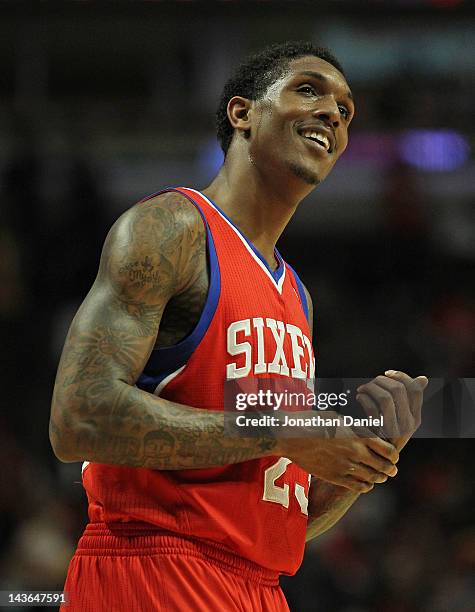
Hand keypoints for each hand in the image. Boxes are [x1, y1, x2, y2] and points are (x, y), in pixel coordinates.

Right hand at [279, 419, 398, 492]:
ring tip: (380, 477)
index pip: (389, 451)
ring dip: (379, 478)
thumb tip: (370, 432)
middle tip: (392, 470)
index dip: (394, 456)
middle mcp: (356, 452)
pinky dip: (366, 486)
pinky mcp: (336, 478)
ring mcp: (346, 467)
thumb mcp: (340, 419)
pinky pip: (359, 487)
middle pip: (384, 467)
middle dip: (390, 470)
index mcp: (360, 435)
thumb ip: (357, 428)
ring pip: (373, 478)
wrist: (292, 437)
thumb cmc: (315, 423)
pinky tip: (366, 484)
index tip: (394, 457)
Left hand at [356, 371, 428, 451]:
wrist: (373, 458)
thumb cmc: (384, 433)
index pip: (415, 389)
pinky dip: (364, 399)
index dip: (401, 376)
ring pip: (385, 397)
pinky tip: (359, 398)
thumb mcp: (400, 418)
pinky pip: (372, 409)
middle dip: (381, 381)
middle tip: (370, 383)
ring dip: (371, 388)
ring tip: (362, 389)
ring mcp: (394, 430)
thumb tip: (423, 379)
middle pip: (398, 390)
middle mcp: (409, 423)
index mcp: (416, 417)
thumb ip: (408, 399)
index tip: (387, 373)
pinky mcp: (379, 434)